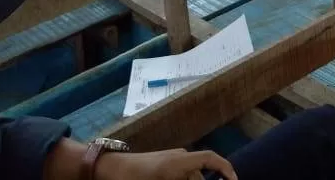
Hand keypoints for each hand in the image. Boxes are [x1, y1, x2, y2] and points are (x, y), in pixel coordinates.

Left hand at [97, 148, 236, 179]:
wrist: (108, 169)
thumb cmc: (135, 179)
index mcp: (180, 161)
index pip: (211, 159)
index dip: (226, 169)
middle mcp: (178, 157)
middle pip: (199, 173)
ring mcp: (169, 160)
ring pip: (189, 176)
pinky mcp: (162, 165)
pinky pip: (179, 175)